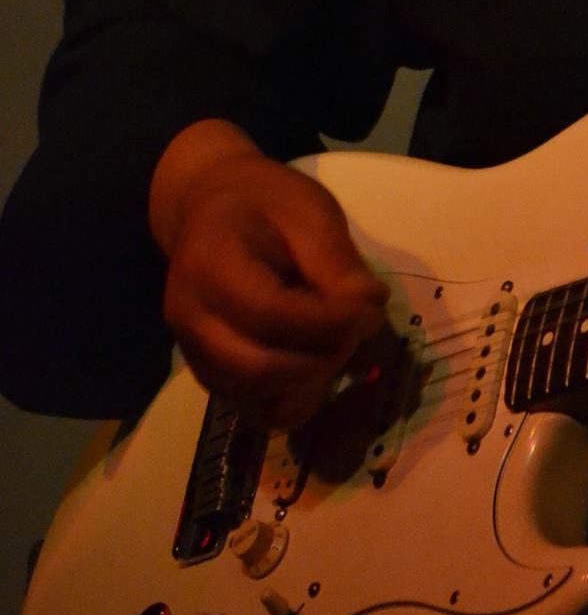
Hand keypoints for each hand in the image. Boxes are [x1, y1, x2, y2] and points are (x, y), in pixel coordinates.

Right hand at [151, 121, 389, 427]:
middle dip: (323, 359)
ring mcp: (194, 354)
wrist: (213, 209)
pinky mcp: (211, 376)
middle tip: (358, 330)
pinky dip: (296, 400)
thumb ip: (336, 261)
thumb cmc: (265, 203)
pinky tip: (318, 363)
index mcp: (209, 264)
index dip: (329, 322)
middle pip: (258, 370)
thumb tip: (368, 311)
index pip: (269, 314)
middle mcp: (190, 318)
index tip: (371, 309)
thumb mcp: (308, 210)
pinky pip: (256, 411)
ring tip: (339, 342)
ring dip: (313, 383)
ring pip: (257, 401)